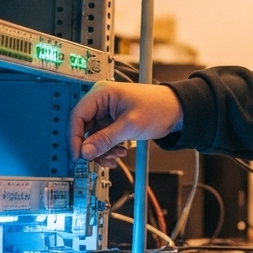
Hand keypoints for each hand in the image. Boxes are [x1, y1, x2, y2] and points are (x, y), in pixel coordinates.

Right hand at [69, 82, 184, 164]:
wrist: (178, 111)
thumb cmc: (159, 107)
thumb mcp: (130, 125)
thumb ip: (105, 139)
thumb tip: (85, 152)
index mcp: (101, 93)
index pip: (77, 116)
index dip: (75, 138)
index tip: (78, 155)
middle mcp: (101, 102)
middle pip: (84, 129)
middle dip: (92, 147)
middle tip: (99, 159)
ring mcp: (107, 113)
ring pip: (93, 137)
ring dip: (102, 151)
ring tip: (116, 157)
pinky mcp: (113, 122)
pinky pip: (103, 139)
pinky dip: (108, 149)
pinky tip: (119, 153)